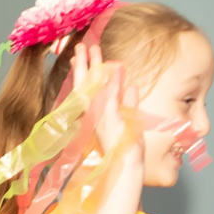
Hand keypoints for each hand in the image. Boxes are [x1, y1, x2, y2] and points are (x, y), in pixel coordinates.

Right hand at [66, 41, 134, 162]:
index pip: (90, 88)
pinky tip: (112, 70)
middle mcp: (95, 115)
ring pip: (93, 89)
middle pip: (87, 85)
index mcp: (98, 114)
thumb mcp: (129, 122)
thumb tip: (133, 86)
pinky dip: (111, 86)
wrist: (125, 169)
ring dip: (92, 68)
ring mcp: (100, 119)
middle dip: (84, 64)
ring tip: (89, 50)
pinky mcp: (109, 124)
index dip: (86, 71)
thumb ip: (129, 103)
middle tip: (81, 45)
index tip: (82, 55)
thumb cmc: (126, 150)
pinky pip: (109, 101)